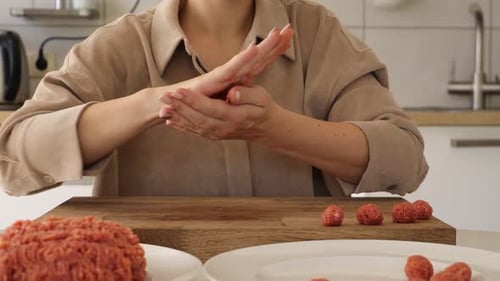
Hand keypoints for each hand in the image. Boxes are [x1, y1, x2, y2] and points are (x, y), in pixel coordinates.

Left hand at [159, 85, 278, 140]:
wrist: (266, 128)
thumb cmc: (263, 108)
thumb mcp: (261, 97)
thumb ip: (247, 95)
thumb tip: (233, 94)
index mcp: (235, 116)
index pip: (211, 108)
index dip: (194, 99)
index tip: (180, 90)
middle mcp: (224, 128)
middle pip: (198, 118)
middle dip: (180, 107)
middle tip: (164, 97)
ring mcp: (218, 134)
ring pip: (194, 126)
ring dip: (177, 116)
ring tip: (162, 106)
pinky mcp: (214, 135)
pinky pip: (196, 131)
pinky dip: (181, 126)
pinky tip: (169, 120)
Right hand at [170, 24, 293, 97]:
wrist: (177, 102)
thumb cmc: (201, 99)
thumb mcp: (227, 98)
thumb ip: (241, 91)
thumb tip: (252, 83)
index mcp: (238, 76)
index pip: (261, 61)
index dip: (275, 49)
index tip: (289, 37)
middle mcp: (233, 72)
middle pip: (259, 56)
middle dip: (274, 42)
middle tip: (290, 28)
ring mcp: (225, 74)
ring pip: (249, 59)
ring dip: (263, 46)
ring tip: (277, 34)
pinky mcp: (215, 79)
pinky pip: (233, 68)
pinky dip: (244, 58)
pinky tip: (255, 49)